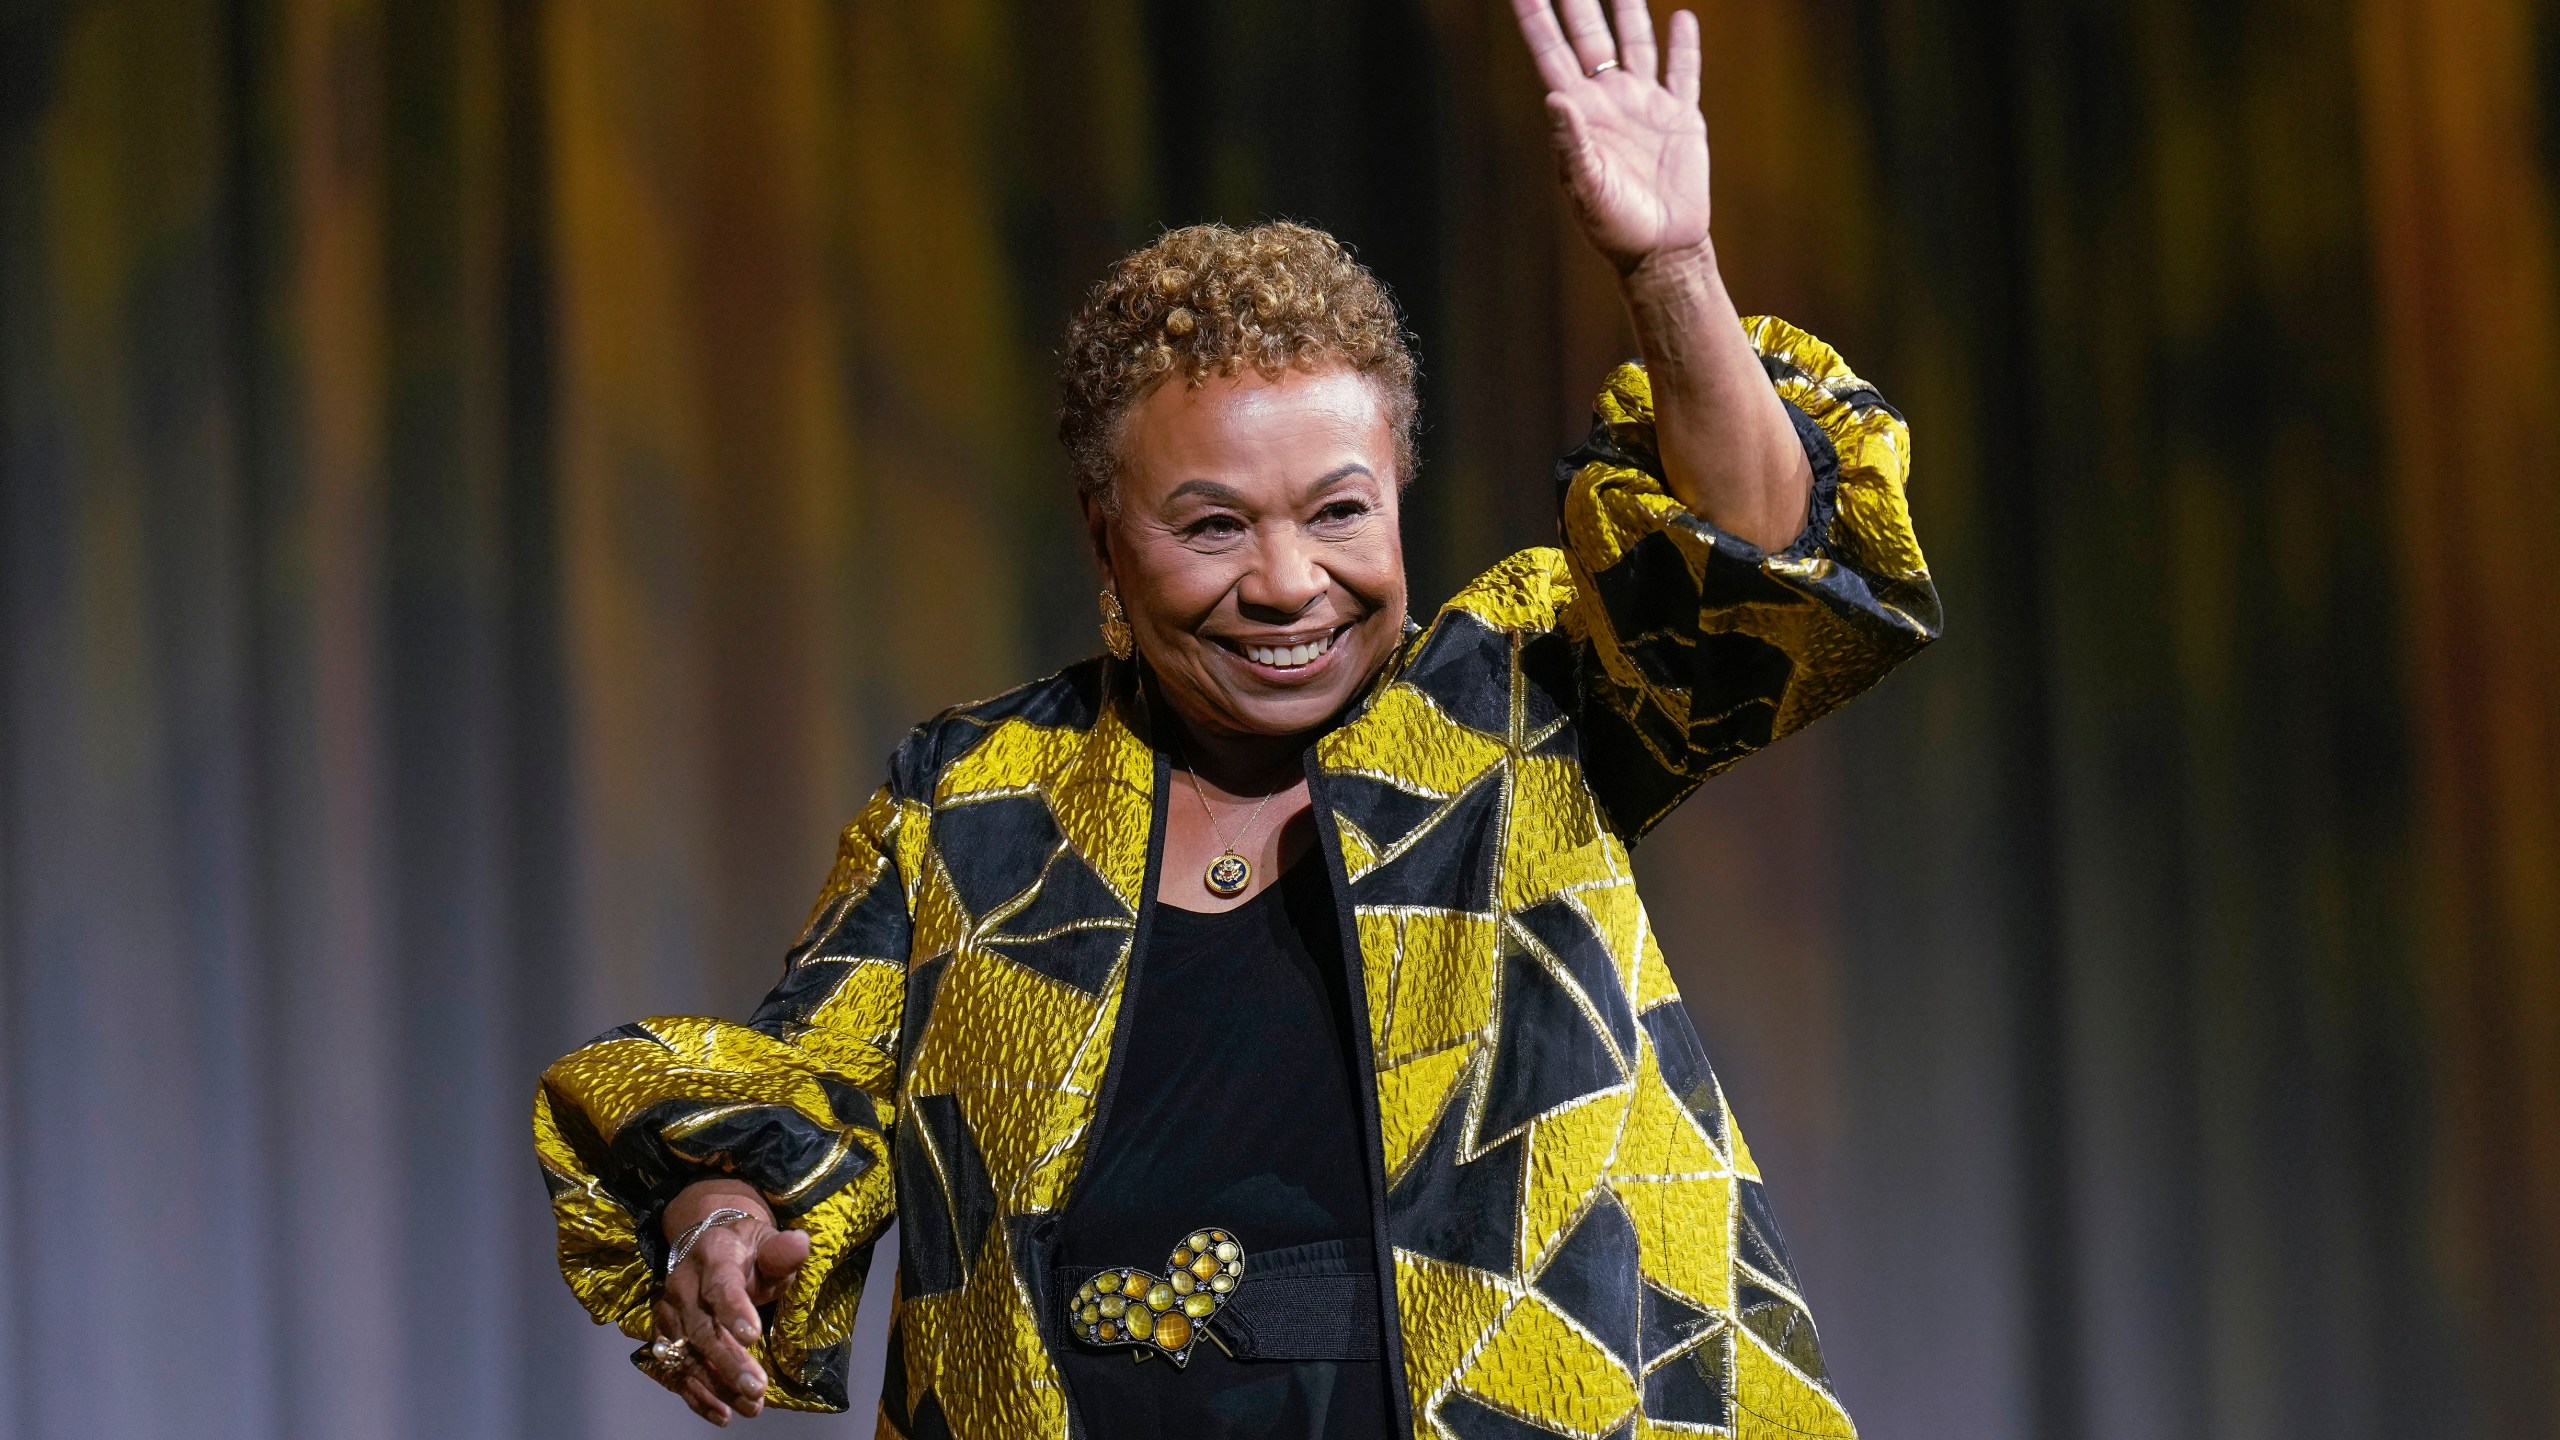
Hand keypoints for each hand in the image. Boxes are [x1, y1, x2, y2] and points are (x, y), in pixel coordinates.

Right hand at [650, 1182, 812, 1424]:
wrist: (708, 1246)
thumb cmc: (747, 1250)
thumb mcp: (767, 1242)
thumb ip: (782, 1251)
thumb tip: (801, 1244)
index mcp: (711, 1256)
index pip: (720, 1285)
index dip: (734, 1310)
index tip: (754, 1337)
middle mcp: (682, 1286)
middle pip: (702, 1329)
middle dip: (728, 1362)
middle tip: (757, 1389)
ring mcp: (670, 1313)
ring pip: (687, 1356)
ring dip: (717, 1386)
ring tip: (750, 1406)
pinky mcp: (666, 1337)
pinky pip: (676, 1371)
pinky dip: (696, 1396)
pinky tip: (722, 1414)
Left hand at [1511, 0, 1711, 272]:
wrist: (1661, 249)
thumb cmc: (1614, 226)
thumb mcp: (1585, 187)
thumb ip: (1571, 144)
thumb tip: (1555, 98)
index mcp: (1581, 113)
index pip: (1553, 53)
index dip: (1537, 18)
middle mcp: (1610, 100)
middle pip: (1591, 35)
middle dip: (1580, 0)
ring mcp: (1646, 105)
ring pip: (1636, 43)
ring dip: (1629, 10)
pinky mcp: (1682, 118)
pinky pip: (1683, 73)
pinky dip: (1684, 46)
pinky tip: (1682, 18)